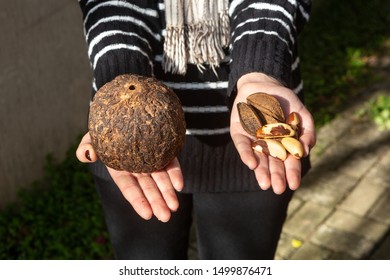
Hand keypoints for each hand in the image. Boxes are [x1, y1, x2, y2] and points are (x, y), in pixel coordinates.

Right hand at [76, 133, 183, 221]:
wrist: (126, 111)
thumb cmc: (105, 126)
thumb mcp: (93, 136)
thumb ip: (87, 146)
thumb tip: (87, 155)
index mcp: (120, 169)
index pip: (129, 188)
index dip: (138, 201)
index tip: (147, 214)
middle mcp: (137, 168)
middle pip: (148, 188)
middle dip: (157, 202)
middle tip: (165, 216)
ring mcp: (152, 160)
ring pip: (161, 179)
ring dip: (168, 193)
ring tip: (175, 207)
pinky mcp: (164, 150)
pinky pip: (171, 163)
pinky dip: (176, 174)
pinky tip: (180, 185)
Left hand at [230, 73, 315, 193]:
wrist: (262, 84)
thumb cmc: (284, 100)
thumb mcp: (301, 113)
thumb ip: (307, 130)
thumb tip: (306, 151)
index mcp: (284, 144)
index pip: (289, 162)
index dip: (292, 173)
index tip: (294, 185)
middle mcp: (268, 145)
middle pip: (273, 164)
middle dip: (276, 176)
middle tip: (278, 189)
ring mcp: (253, 140)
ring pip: (258, 159)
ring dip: (261, 171)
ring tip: (265, 184)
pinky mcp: (238, 134)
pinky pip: (243, 146)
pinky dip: (247, 155)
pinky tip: (252, 164)